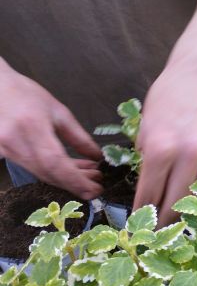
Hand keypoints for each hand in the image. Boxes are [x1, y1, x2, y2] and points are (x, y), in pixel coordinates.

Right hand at [0, 59, 102, 198]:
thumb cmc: (27, 95)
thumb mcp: (58, 111)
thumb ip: (78, 137)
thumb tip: (97, 156)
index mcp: (32, 127)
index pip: (55, 163)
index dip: (76, 180)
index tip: (95, 190)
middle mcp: (16, 143)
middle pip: (49, 173)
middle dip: (76, 183)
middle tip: (98, 183)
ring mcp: (6, 151)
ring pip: (42, 173)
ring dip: (67, 178)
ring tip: (90, 174)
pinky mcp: (4, 155)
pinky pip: (34, 169)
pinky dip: (54, 172)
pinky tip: (71, 169)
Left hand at [133, 57, 196, 226]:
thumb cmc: (166, 97)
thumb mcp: (145, 127)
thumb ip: (146, 158)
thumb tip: (148, 184)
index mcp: (160, 150)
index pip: (148, 194)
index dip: (140, 213)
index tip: (134, 226)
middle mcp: (185, 158)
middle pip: (173, 204)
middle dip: (160, 223)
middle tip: (151, 236)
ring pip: (192, 199)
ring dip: (180, 215)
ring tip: (169, 227)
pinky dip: (194, 198)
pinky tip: (187, 205)